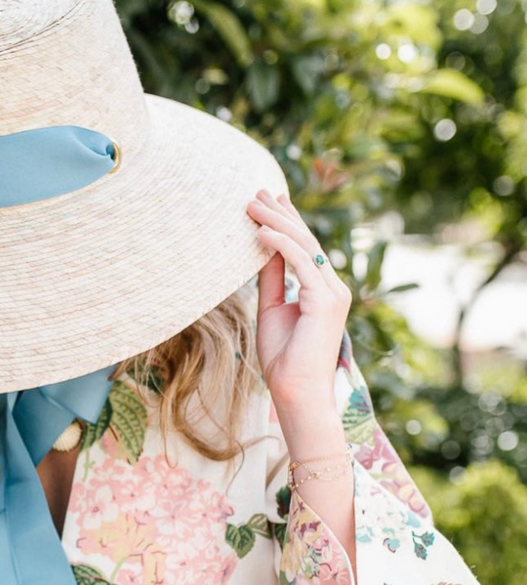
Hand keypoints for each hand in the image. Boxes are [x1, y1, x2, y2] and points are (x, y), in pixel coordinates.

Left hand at [245, 189, 351, 413]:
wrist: (295, 391)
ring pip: (304, 246)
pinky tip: (260, 232)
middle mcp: (332, 286)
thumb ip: (272, 280)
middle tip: (256, 192)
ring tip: (251, 206)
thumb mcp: (271, 310)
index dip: (285, 222)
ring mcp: (332, 292)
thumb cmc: (283, 358)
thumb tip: (263, 251)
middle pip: (306, 240)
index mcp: (321, 289)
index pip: (304, 247)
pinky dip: (280, 245)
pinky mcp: (325, 301)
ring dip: (276, 223)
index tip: (266, 201)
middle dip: (280, 214)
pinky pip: (302, 263)